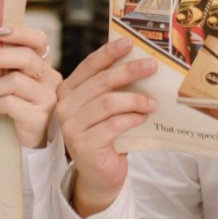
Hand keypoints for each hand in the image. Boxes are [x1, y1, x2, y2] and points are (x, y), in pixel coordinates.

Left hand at [0, 23, 60, 149]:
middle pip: (25, 57)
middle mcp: (49, 78)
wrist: (33, 145)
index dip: (20, 32)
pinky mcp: (38, 116)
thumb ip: (6, 70)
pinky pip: (10, 103)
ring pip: (14, 81)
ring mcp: (46, 97)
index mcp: (43, 66)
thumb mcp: (16, 86)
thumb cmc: (20, 110)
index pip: (39, 40)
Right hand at [56, 35, 157, 216]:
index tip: (129, 42)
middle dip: (129, 71)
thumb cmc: (106, 136)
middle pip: (101, 82)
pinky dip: (131, 119)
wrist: (99, 175)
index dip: (109, 53)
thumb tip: (140, 62)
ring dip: (135, 100)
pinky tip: (143, 117)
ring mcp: (72, 126)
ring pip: (108, 103)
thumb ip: (113, 88)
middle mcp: (65, 106)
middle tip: (152, 66)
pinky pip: (113, 125)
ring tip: (152, 103)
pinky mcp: (84, 145)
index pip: (89, 66)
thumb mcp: (106, 108)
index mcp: (68, 90)